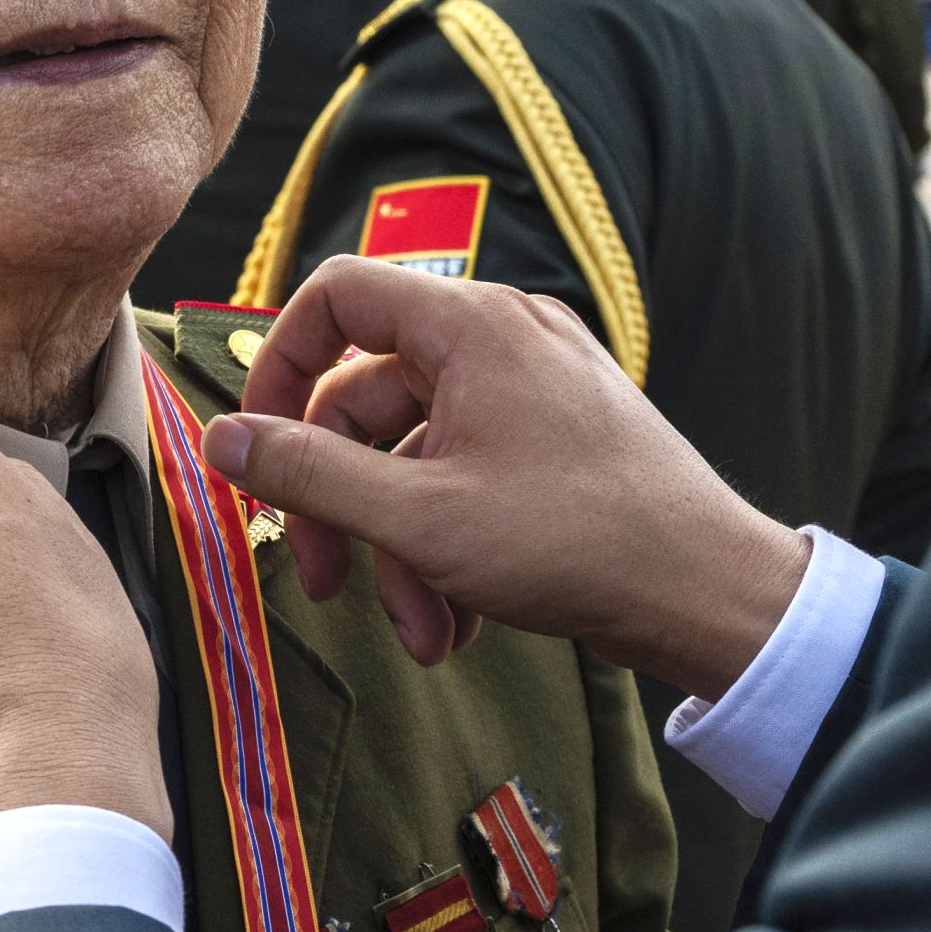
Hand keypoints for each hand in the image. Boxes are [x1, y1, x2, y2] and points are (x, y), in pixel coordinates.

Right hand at [214, 262, 807, 703]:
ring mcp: (535, 389)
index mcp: (472, 325)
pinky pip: (469, 475)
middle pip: (369, 397)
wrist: (710, 593)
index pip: (337, 297)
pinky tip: (456, 623)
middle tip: (323, 581)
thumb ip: (307, 474)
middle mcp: (505, 339)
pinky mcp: (557, 441)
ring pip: (418, 454)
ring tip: (419, 634)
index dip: (279, 367)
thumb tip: (220, 440)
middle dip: (341, 503)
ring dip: (399, 549)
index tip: (258, 449)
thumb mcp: (417, 517)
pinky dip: (448, 544)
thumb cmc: (579, 541)